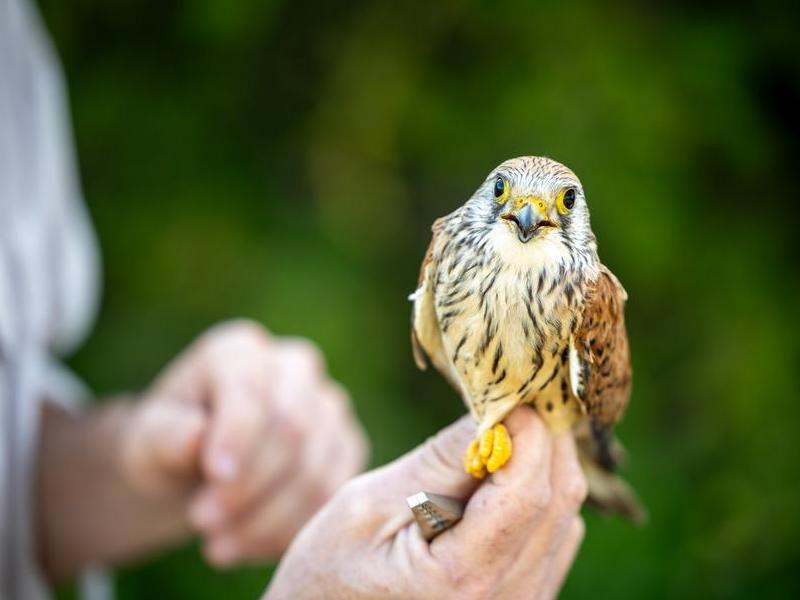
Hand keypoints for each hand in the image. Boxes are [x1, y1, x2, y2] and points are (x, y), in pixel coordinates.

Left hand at [122, 320, 367, 565]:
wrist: (199, 465)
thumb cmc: (171, 441)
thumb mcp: (147, 438)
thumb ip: (164, 435)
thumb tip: (195, 436)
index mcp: (240, 351)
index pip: (251, 387)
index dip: (236, 436)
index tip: (211, 483)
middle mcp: (294, 367)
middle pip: (292, 428)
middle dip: (249, 486)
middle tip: (202, 524)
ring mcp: (328, 405)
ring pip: (316, 468)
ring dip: (268, 519)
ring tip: (219, 545)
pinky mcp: (347, 446)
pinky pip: (333, 494)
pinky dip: (291, 530)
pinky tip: (251, 546)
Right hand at [265, 406, 586, 599]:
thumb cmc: (331, 571)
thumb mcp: (370, 503)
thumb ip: (440, 459)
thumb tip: (497, 405)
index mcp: (465, 579)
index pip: (530, 489)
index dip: (528, 429)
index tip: (506, 389)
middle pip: (560, 498)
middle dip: (543, 438)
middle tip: (508, 398)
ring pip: (566, 515)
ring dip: (543, 465)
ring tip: (498, 437)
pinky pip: (554, 538)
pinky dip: (537, 496)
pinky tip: (497, 480)